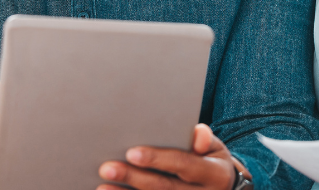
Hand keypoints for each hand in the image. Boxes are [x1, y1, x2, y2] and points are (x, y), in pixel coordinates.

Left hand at [97, 123, 248, 189]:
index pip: (184, 164)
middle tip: (107, 168)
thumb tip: (197, 134)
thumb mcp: (215, 148)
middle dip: (135, 178)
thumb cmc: (209, 161)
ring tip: (102, 187)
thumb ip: (205, 139)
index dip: (158, 159)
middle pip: (165, 187)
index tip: (131, 153)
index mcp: (215, 174)